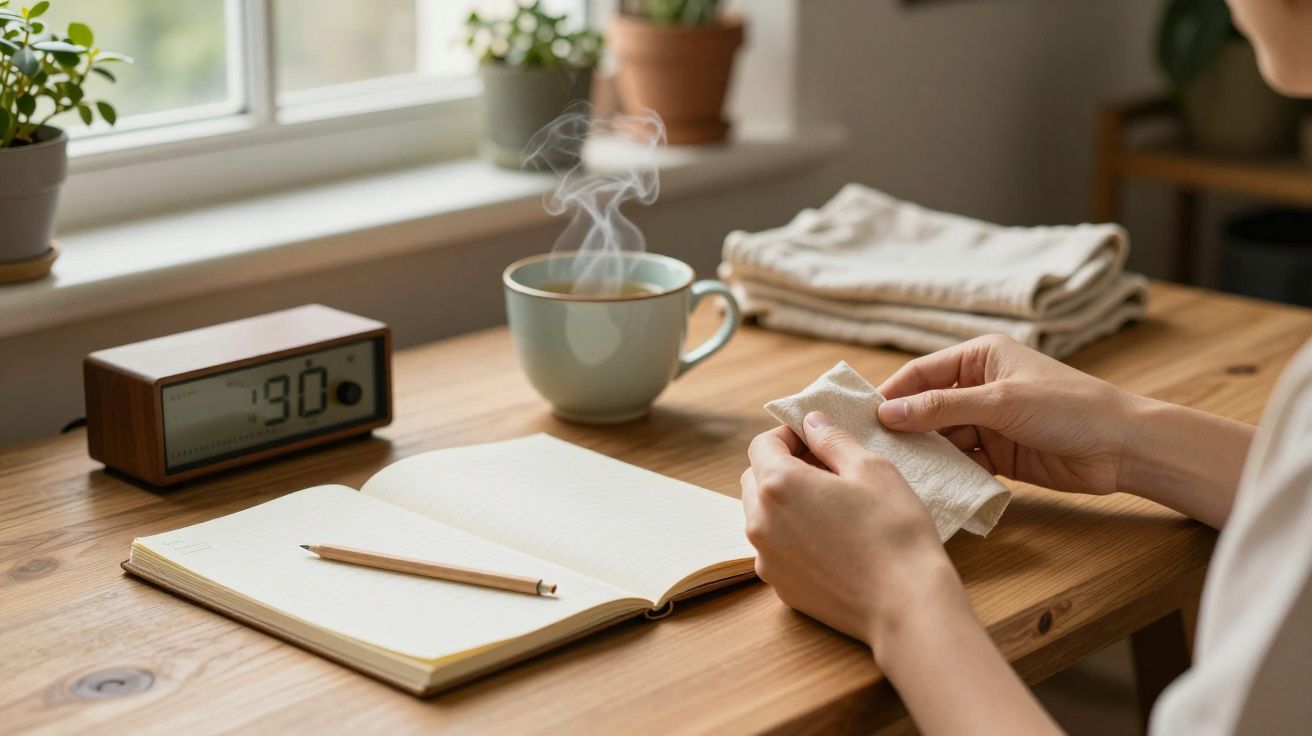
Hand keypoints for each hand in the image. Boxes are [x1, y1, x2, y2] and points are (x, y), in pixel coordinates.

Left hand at [741, 413, 966, 651]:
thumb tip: (811, 422)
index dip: (788, 435)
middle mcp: (759, 522)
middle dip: (782, 466)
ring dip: (784, 502)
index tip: (815, 438)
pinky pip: (775, 549)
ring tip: (829, 503)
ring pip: (761, 516)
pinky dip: (791, 535)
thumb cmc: (893, 531)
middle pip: (756, 479)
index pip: (762, 444)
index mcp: (777, 484)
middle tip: (825, 467)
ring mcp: (766, 559)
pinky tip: (830, 539)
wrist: (906, 605)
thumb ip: (832, 440)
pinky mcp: (780, 587)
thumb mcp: (871, 469)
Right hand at [875, 334, 1140, 494]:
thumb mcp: (1000, 402)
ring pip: (941, 436)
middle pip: (927, 406)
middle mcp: (981, 385)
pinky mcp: (999, 453)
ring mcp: (989, 421)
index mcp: (981, 357)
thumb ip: (942, 408)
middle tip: (868, 449)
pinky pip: (961, 460)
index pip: (921, 372)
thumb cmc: (1067, 408)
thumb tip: (887, 414)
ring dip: (922, 452)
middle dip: (902, 426)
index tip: (861, 418)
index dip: (892, 393)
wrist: (1122, 448)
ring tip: (892, 470)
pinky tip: (925, 484)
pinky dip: (945, 471)